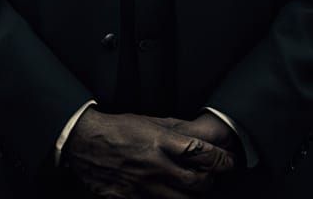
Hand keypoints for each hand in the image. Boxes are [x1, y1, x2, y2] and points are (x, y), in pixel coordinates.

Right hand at [61, 107, 235, 197]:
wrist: (84, 143)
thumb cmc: (118, 129)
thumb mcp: (150, 122)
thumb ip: (177, 130)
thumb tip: (204, 136)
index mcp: (161, 142)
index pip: (204, 154)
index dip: (223, 160)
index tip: (228, 161)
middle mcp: (155, 166)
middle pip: (198, 182)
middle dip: (210, 180)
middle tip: (210, 176)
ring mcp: (143, 187)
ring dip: (193, 195)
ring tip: (192, 187)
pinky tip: (169, 195)